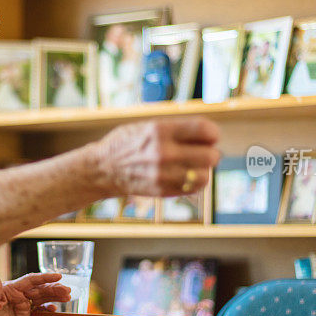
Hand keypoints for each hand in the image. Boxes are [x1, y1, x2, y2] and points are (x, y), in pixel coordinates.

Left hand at [0, 273, 70, 315]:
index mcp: (12, 288)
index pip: (31, 280)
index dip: (45, 277)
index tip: (59, 275)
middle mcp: (19, 294)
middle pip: (40, 288)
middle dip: (54, 288)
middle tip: (68, 290)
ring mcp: (23, 305)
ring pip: (42, 297)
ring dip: (55, 297)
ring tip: (68, 297)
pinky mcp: (24, 315)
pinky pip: (39, 310)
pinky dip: (48, 308)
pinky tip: (55, 309)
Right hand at [94, 117, 219, 196]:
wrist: (103, 169)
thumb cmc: (129, 143)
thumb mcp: (150, 125)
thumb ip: (178, 129)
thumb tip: (210, 136)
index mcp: (160, 130)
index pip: (205, 130)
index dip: (212, 133)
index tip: (209, 135)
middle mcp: (163, 153)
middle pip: (210, 155)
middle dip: (210, 152)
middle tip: (203, 151)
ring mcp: (163, 175)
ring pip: (205, 175)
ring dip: (204, 169)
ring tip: (193, 164)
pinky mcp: (163, 191)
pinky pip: (194, 188)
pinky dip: (195, 181)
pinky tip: (185, 174)